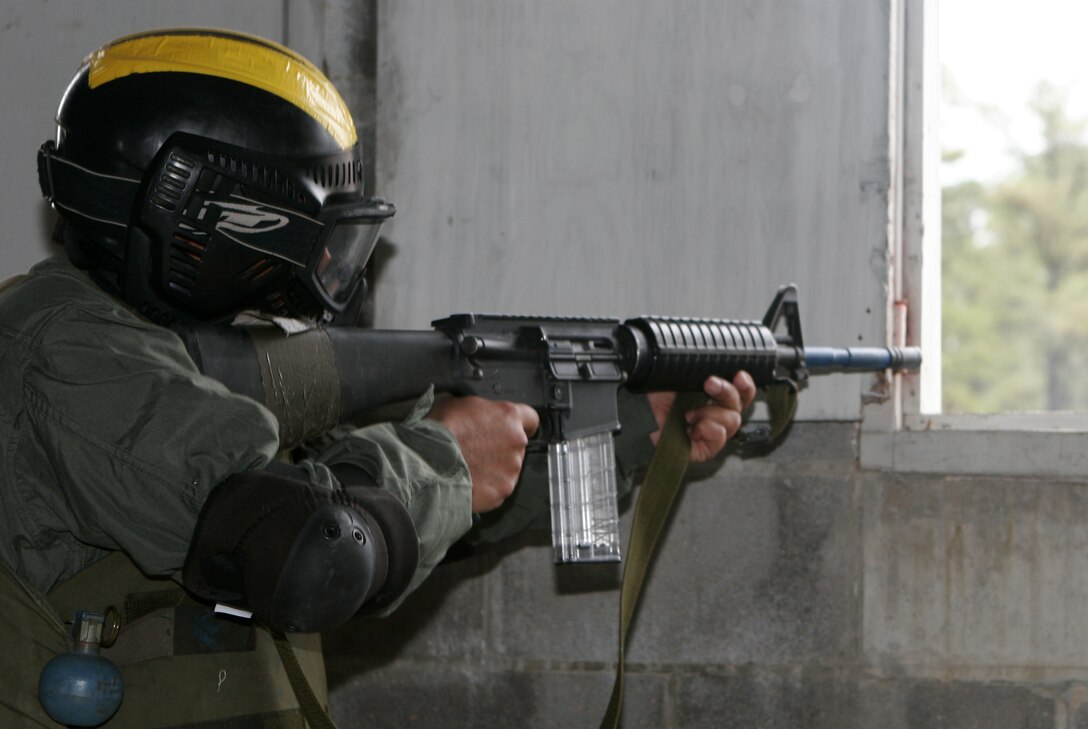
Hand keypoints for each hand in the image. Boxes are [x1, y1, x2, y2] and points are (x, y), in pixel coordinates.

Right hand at [426, 396, 539, 512]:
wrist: (427, 462)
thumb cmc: (439, 431)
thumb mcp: (460, 404)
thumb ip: (481, 411)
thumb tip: (479, 416)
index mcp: (509, 416)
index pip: (531, 418)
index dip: (521, 424)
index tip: (512, 430)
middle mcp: (516, 442)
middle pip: (516, 446)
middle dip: (500, 448)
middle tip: (477, 450)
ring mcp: (511, 469)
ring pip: (507, 469)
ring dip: (494, 469)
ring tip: (469, 467)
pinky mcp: (502, 491)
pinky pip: (497, 489)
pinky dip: (486, 487)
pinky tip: (468, 481)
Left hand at [647, 371, 756, 462]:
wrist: (637, 413)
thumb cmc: (655, 396)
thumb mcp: (682, 376)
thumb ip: (703, 370)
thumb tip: (719, 361)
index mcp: (715, 398)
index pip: (742, 393)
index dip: (746, 385)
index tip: (739, 375)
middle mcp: (716, 415)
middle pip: (739, 406)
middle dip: (726, 392)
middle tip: (709, 383)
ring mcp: (711, 434)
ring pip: (732, 421)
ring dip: (712, 412)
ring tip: (690, 412)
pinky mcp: (703, 450)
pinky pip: (719, 438)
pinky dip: (708, 428)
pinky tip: (692, 426)